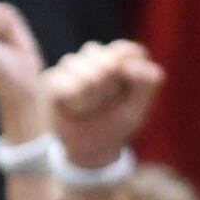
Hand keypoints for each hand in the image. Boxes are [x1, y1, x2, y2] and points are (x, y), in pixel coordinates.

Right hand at [43, 39, 165, 169]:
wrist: (88, 149)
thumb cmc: (115, 125)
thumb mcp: (139, 108)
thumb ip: (148, 82)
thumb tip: (128, 64)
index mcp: (121, 59)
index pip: (125, 50)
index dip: (126, 70)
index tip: (126, 92)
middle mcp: (96, 56)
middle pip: (102, 58)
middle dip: (108, 86)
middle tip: (107, 103)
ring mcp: (72, 65)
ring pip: (80, 67)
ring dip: (90, 94)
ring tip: (89, 108)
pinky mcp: (52, 78)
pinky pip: (64, 82)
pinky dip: (74, 100)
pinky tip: (75, 108)